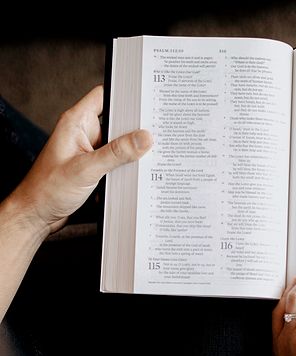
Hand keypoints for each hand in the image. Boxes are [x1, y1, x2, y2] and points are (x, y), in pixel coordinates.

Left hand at [8, 85, 151, 238]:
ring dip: (130, 152)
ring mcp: (88, 150)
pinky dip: (124, 167)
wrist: (37, 214)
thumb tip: (144, 138)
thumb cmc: (48, 189)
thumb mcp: (87, 169)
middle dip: (134, 129)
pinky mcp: (92, 167)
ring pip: (117, 144)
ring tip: (145, 158)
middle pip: (116, 122)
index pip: (104, 96)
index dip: (125, 96)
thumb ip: (117, 153)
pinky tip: (133, 174)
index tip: (146, 103)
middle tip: (153, 136)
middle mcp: (82, 133)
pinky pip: (114, 161)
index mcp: (76, 122)